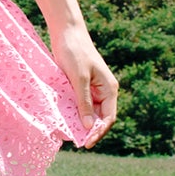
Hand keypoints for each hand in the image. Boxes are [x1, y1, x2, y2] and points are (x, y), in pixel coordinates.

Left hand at [48, 25, 117, 146]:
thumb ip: (84, 102)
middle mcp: (104, 91)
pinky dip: (75, 112)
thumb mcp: (79, 78)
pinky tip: (65, 120)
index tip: (87, 143)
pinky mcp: (81, 85)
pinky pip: (81, 104)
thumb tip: (89, 127)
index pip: (108, 117)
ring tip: (70, 134)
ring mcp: (93, 88)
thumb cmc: (74, 52)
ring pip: (90, 112)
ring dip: (82, 122)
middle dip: (90, 130)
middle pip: (100, 117)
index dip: (99, 132)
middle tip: (77, 142)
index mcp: (109, 89)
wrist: (66, 32)